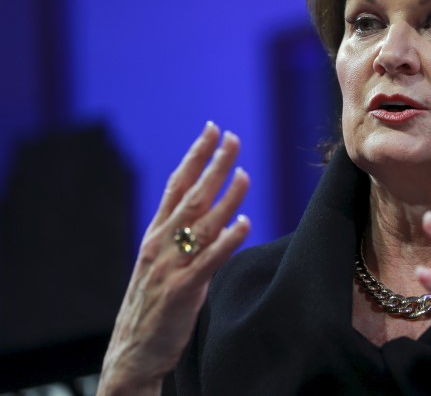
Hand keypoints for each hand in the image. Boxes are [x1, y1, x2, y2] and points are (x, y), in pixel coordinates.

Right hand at [98, 122, 250, 394]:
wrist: (133, 351)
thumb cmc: (154, 304)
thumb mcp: (162, 261)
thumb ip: (181, 235)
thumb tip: (211, 208)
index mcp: (156, 234)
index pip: (176, 185)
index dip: (195, 156)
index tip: (211, 130)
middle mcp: (161, 244)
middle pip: (191, 196)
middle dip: (213, 165)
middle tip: (233, 138)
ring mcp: (170, 266)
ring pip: (201, 224)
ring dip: (226, 197)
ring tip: (245, 174)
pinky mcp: (183, 290)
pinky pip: (207, 261)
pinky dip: (226, 241)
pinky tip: (244, 224)